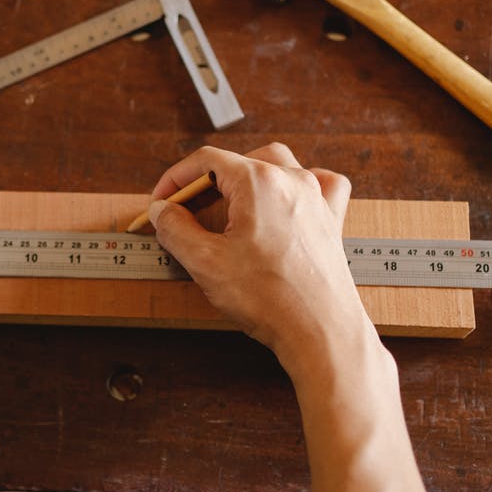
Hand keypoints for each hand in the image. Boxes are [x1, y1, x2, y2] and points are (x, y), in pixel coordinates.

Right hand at [146, 143, 376, 371]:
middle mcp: (291, 181)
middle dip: (204, 181)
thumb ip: (176, 229)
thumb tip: (163, 211)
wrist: (320, 331)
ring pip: (275, 165)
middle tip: (183, 210)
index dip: (176, 179)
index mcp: (258, 182)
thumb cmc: (271, 298)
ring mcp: (315, 198)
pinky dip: (297, 183)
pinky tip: (285, 197)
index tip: (162, 202)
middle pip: (238, 162)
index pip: (206, 160)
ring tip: (226, 202)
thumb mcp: (205, 262)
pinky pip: (319, 183)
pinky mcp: (330, 220)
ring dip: (245, 177)